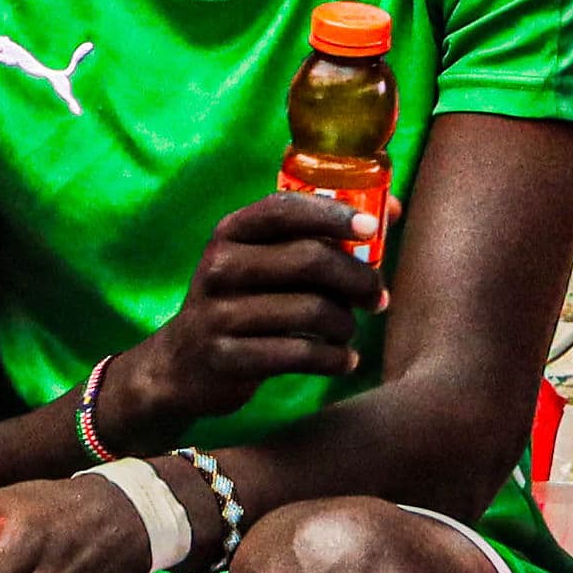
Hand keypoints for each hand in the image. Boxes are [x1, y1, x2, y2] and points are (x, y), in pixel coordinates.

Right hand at [94, 192, 383, 446]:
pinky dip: (334, 359)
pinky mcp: (227, 358)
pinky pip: (299, 355)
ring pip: (310, 311)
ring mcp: (219, 314)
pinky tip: (344, 361)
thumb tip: (390, 210)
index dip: (334, 214)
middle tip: (378, 296)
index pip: (285, 208)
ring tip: (349, 331)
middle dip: (357, 278)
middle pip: (308, 260)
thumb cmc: (243, 303)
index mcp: (231, 232)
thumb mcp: (263, 261)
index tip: (373, 228)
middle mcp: (221, 267)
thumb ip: (316, 235)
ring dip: (345, 324)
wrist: (182, 364)